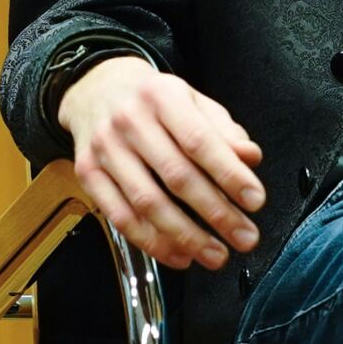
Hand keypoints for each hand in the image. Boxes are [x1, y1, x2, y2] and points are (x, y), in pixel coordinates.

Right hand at [58, 57, 265, 270]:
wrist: (96, 89)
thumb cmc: (153, 101)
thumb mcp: (193, 101)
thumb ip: (224, 130)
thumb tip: (250, 159)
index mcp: (161, 96)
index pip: (199, 140)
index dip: (229, 174)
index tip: (255, 201)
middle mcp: (129, 120)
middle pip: (175, 175)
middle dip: (216, 213)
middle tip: (245, 237)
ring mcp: (104, 148)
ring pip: (147, 202)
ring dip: (186, 236)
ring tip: (216, 255)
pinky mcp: (87, 173)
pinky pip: (120, 216)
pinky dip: (151, 242)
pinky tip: (179, 255)